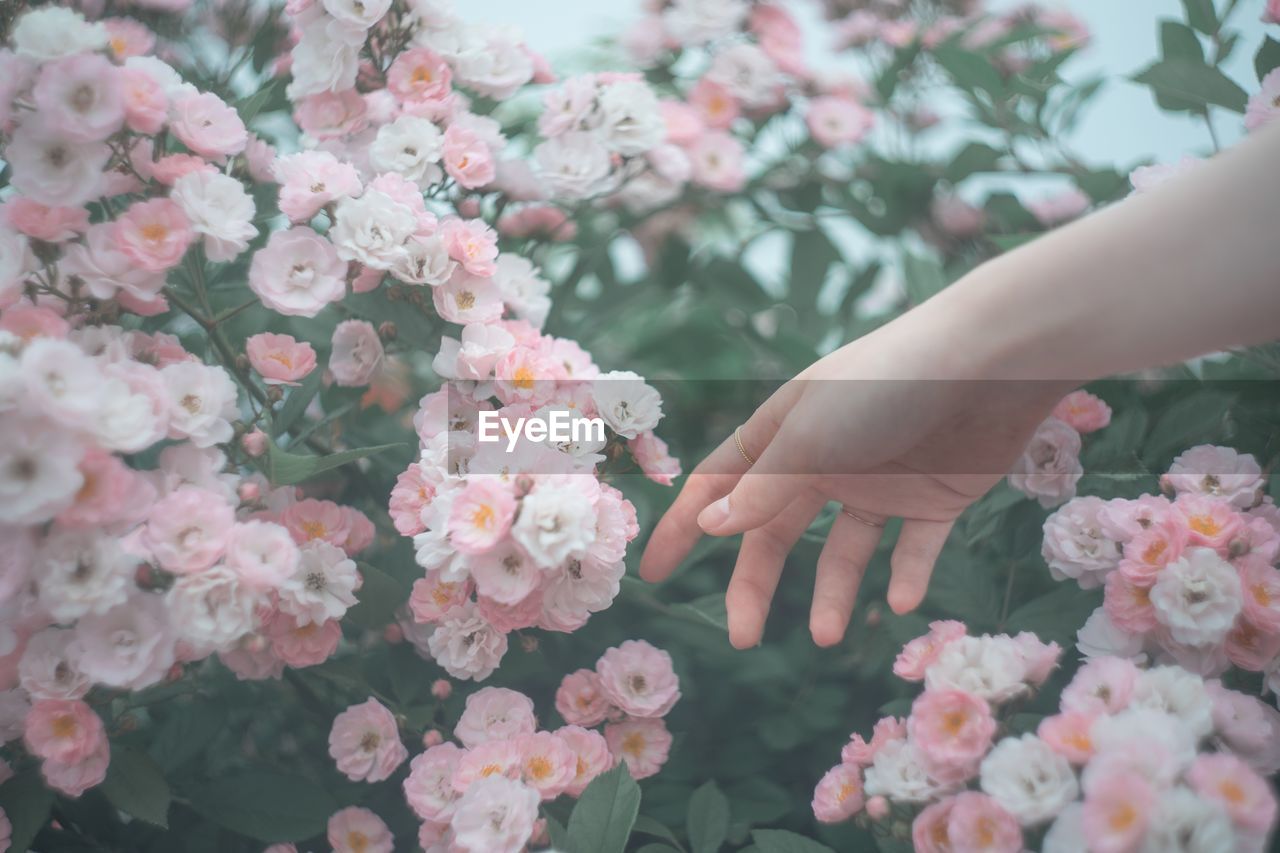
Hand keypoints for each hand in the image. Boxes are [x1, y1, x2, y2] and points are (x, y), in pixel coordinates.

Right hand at [639, 324, 1071, 649]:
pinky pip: (912, 550)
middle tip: (743, 638)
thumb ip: (763, 489)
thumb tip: (707, 527)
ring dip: (833, 595)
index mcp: (785, 435)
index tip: (655, 574)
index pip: (720, 485)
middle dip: (755, 584)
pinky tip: (902, 601)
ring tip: (829, 637)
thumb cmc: (888, 387)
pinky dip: (906, 577)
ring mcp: (881, 482)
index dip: (686, 527)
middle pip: (774, 531)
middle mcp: (826, 461)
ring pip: (843, 552)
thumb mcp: (812, 440)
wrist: (992, 362)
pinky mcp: (935, 497)